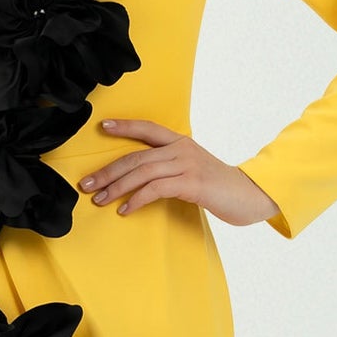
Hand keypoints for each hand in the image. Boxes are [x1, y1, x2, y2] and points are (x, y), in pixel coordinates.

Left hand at [75, 119, 281, 225]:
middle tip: (86, 184)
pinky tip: (125, 210)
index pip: (147, 129)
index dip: (125, 126)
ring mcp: (187, 165)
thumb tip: (142, 179)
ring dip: (116, 187)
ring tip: (99, 199)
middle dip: (107, 171)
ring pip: (142, 172)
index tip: (102, 126)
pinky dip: (137, 200)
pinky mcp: (192, 183)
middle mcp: (181, 149)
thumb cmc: (219, 187)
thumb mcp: (194, 170)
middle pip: (136, 156)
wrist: (251, 195)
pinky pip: (156, 189)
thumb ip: (171, 168)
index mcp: (181, 142)